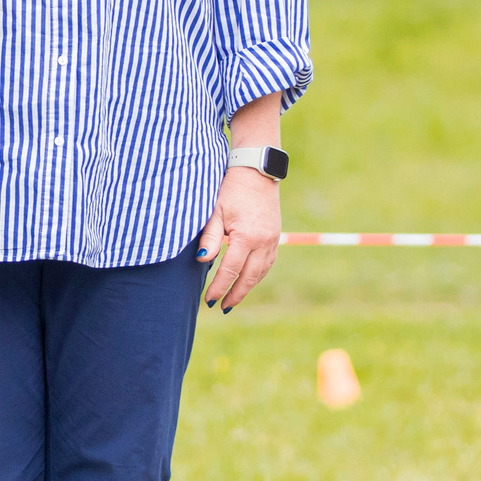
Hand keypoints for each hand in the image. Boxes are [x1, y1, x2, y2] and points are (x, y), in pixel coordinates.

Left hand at [197, 167, 280, 313]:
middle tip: (222, 307)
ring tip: (233, 299)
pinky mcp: (275, 237)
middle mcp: (263, 242)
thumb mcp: (215, 211)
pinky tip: (247, 281)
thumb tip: (204, 260)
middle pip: (249, 277)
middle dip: (235, 294)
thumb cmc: (230, 191)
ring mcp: (272, 240)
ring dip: (247, 287)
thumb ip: (210, 237)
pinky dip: (257, 275)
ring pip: (261, 272)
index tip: (209, 300)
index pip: (231, 270)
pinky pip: (267, 263)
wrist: (256, 173)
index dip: (219, 287)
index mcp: (247, 236)